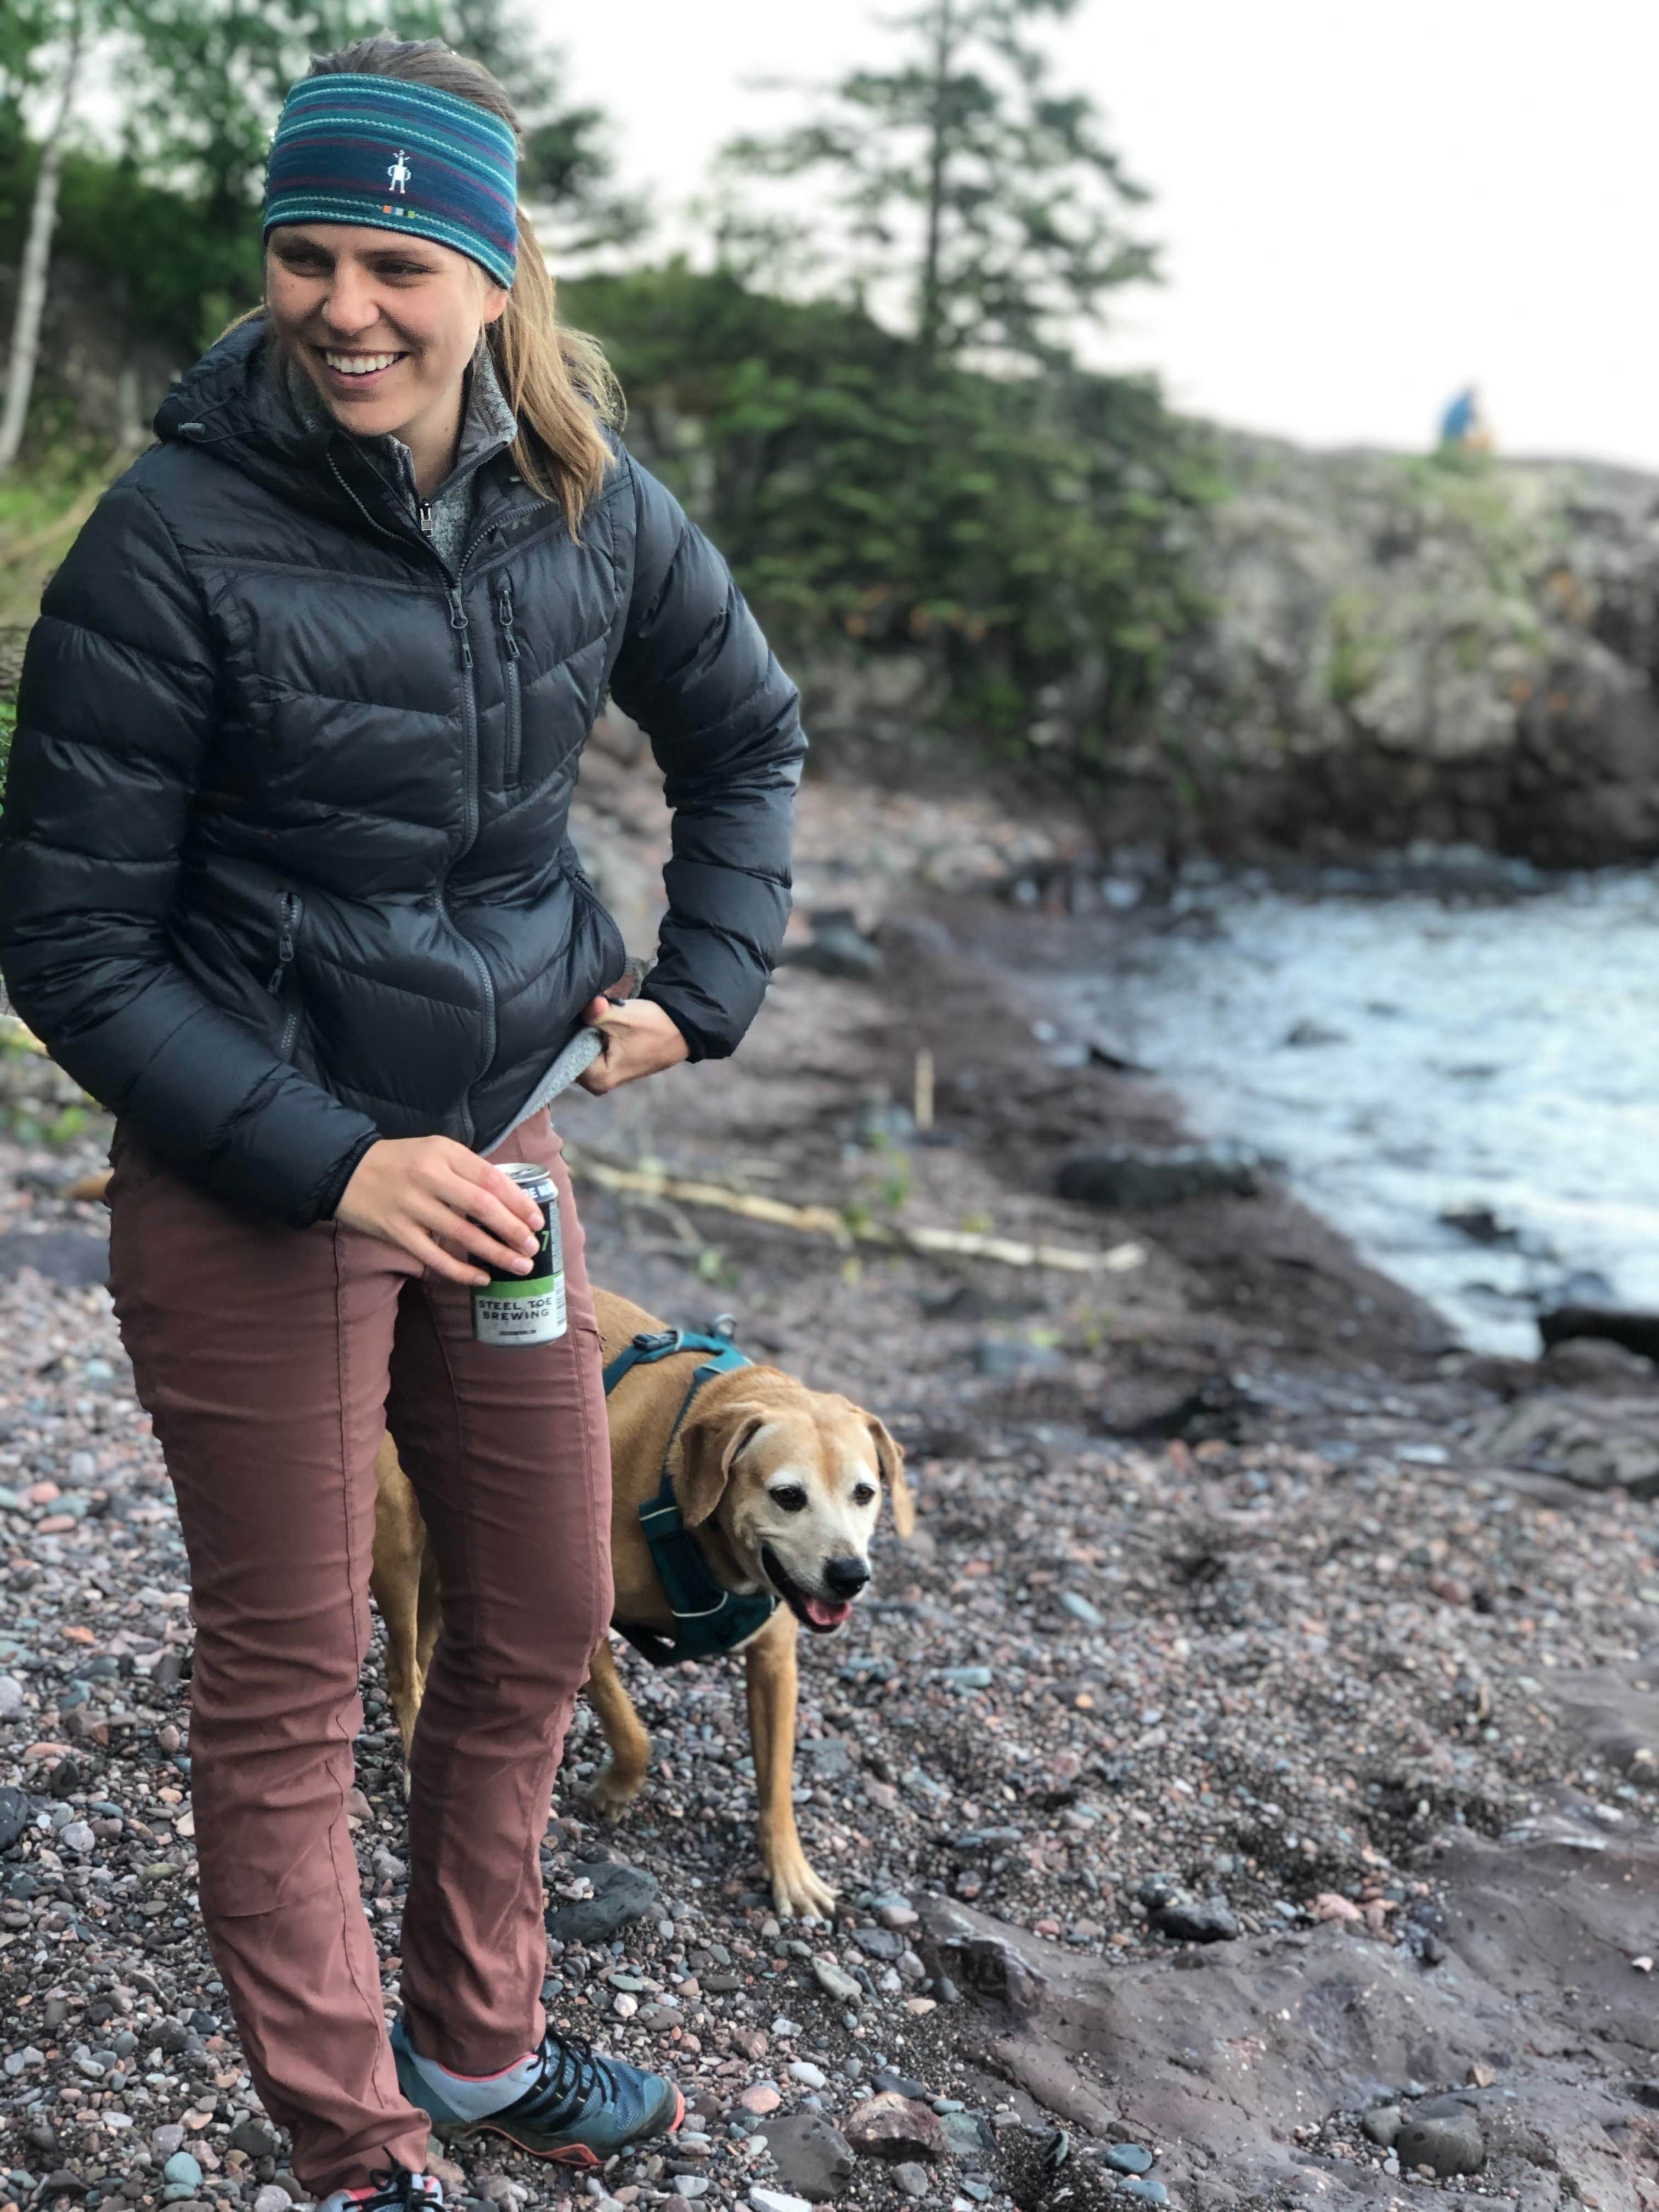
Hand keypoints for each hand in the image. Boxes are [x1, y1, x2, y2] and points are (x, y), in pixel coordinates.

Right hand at [336, 1135, 542, 1285]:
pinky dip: (460, 1271)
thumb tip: (510, 1200)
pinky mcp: (396, 1231)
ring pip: (461, 1235)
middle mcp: (429, 1177)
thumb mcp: (436, 1152)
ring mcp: (411, 1206)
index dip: (518, 1202)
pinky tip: (480, 1278)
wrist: (345, 1170)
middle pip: (481, 1207)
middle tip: (531, 1248)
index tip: (537, 1221)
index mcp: (445, 1153)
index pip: (490, 1178)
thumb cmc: (401, 1162)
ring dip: (495, 1253)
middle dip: (512, 1230)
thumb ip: (468, 1171)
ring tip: (518, 1266)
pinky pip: (433, 1257)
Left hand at [575, 994, 689, 1094]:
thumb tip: (585, 1004)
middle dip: (576, 1032)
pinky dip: (594, 1035)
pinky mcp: (610, 1066)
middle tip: (581, 1012)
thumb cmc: (654, 1027)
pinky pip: (591, 1049)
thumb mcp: (623, 1017)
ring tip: (592, 1015)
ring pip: (582, 1049)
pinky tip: (598, 1022)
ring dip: (586, 1032)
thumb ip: (597, 1012)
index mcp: (597, 1079)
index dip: (567, 1032)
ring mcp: (604, 1076)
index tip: (570, 1015)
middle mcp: (597, 1084)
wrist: (682, 1029)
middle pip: (572, 1053)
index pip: (565, 1054)